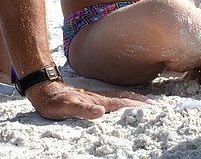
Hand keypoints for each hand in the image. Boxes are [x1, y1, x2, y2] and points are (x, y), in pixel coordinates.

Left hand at [25, 80, 151, 119]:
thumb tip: (100, 111)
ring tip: (147, 102)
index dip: (135, 106)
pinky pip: (112, 97)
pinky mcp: (92, 97)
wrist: (44, 89)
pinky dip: (123, 99)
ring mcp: (95, 96)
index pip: (119, 104)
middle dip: (140, 101)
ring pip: (119, 97)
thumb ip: (82, 109)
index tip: (150, 108)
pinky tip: (124, 101)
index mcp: (95, 101)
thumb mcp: (65, 107)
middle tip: (156, 105)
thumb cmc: (54, 101)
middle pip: (124, 98)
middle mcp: (98, 97)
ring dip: (134, 99)